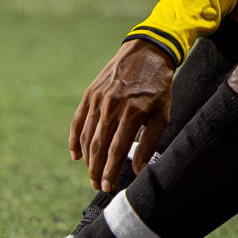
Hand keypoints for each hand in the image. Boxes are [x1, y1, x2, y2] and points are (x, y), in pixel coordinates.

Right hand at [69, 39, 175, 191]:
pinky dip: (75, 139)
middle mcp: (112, 106)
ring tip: (91, 173)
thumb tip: (137, 169)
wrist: (147, 52)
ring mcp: (98, 99)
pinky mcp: (90, 93)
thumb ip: (150, 143)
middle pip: (98, 146)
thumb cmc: (158, 85)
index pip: (116, 150)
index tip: (108, 186)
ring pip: (87, 136)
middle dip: (96, 170)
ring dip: (87, 158)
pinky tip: (76, 154)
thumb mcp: (162, 114)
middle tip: (97, 185)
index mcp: (132, 113)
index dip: (110, 171)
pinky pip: (78, 120)